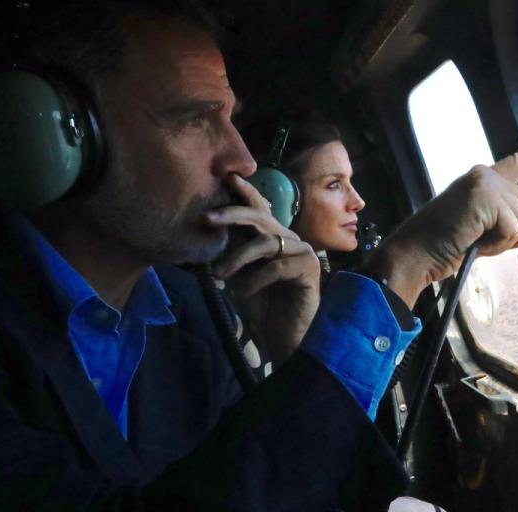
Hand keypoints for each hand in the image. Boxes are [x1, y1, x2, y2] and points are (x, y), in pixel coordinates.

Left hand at [207, 174, 321, 363]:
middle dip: (232, 214)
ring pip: (265, 242)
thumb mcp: (239, 278)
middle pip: (262, 217)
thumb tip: (210, 230)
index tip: (226, 178)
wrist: (286, 339)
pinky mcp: (310, 268)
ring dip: (238, 258)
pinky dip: (254, 280)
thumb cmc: (264, 309)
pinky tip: (243, 294)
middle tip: (208, 218)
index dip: (245, 193)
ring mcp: (302, 252)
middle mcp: (289, 241)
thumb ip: (232, 254)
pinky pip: (275, 266)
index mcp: (273, 239)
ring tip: (220, 275)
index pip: (259, 210)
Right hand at [369, 138, 517, 306]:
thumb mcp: (485, 232)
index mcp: (483, 180)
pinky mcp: (485, 195)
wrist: (417, 254)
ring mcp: (485, 182)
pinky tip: (476, 242)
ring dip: (510, 243)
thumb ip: (510, 224)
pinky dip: (500, 245)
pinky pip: (514, 228)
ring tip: (480, 245)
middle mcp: (485, 175)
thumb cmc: (446, 248)